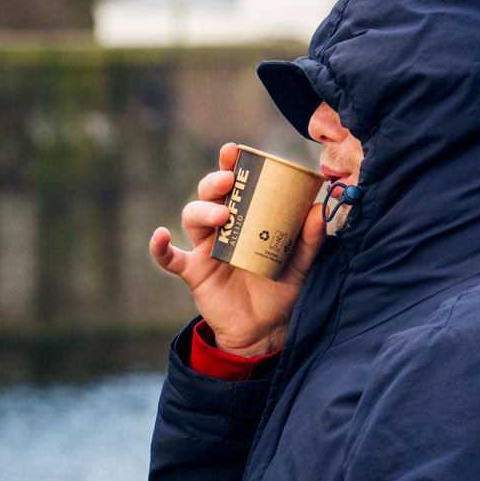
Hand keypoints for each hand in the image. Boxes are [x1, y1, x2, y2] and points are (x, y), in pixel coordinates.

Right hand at [150, 143, 326, 356]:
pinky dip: (160, 247)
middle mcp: (222, 228)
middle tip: (228, 180)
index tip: (233, 151)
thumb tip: (318, 209)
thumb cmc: (280, 289)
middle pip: (209, 195)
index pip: (236, 186)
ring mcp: (205, 249)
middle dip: (214, 182)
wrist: (267, 329)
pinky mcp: (194, 272)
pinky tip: (161, 236)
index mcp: (246, 218)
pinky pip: (170, 258)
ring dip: (202, 210)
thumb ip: (309, 238)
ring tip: (222, 215)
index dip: (231, 165)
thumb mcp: (301, 262)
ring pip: (192, 217)